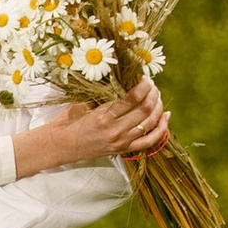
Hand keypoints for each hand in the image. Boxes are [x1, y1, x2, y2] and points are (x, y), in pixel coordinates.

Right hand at [12, 78, 171, 170]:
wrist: (61, 145)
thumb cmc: (69, 121)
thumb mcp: (83, 103)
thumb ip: (103, 95)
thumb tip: (123, 81)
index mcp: (103, 116)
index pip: (132, 99)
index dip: (144, 86)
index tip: (146, 78)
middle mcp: (115, 130)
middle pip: (145, 110)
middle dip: (153, 94)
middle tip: (153, 86)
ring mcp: (121, 142)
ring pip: (150, 123)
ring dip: (158, 107)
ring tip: (158, 97)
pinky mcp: (124, 150)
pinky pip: (150, 141)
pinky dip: (161, 129)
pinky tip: (166, 116)